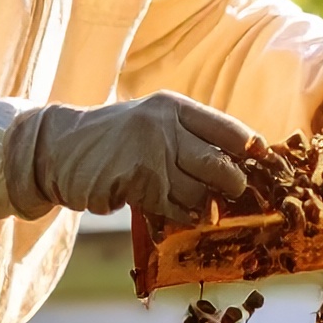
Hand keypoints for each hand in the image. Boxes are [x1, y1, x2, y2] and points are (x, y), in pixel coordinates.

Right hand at [4, 93, 260, 223]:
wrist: (60, 147)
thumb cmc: (116, 139)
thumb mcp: (153, 123)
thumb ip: (190, 137)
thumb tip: (241, 163)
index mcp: (175, 107)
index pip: (230, 130)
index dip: (251, 153)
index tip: (263, 167)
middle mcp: (165, 126)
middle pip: (222, 165)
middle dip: (233, 185)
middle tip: (232, 193)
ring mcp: (151, 154)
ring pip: (199, 193)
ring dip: (202, 205)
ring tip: (195, 204)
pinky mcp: (136, 182)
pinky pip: (174, 209)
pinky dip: (180, 215)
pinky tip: (174, 212)